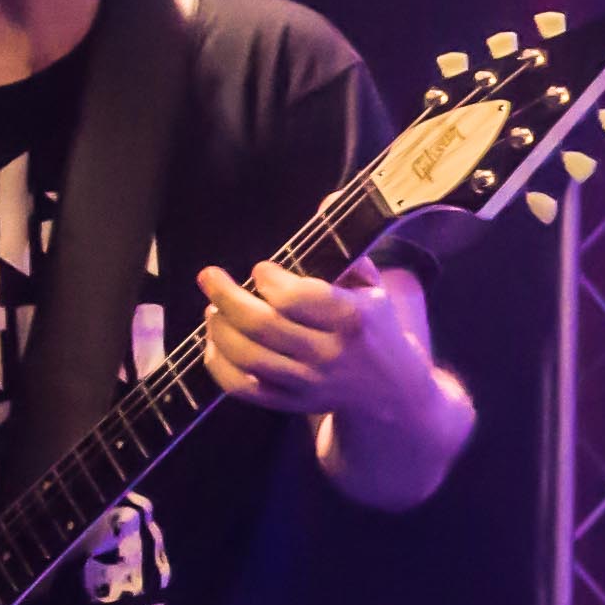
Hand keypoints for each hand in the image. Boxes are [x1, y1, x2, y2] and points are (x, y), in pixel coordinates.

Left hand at [200, 259, 440, 430]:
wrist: (394, 394)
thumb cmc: (377, 330)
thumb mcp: (373, 287)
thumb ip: (346, 248)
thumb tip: (326, 201)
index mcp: (353, 318)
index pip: (296, 298)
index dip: (268, 279)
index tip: (261, 269)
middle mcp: (330, 353)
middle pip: (263, 326)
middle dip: (226, 295)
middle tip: (210, 276)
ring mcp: (309, 383)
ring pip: (247, 356)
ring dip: (220, 328)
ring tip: (214, 308)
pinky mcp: (291, 403)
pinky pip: (243, 388)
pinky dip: (219, 365)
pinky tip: (214, 343)